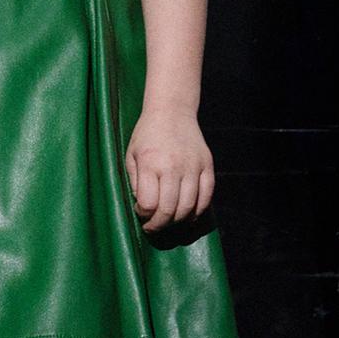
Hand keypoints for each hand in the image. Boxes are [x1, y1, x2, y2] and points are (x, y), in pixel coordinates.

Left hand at [125, 107, 214, 232]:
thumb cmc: (147, 135)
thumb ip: (135, 184)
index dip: (144, 216)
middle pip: (169, 210)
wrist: (172, 111)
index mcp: (150, 163)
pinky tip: (188, 214)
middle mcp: (173, 165)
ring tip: (169, 221)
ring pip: (189, 207)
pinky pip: (206, 197)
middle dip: (159, 225)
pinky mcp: (207, 165)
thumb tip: (144, 209)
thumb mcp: (131, 156)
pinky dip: (197, 211)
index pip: (148, 204)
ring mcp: (193, 166)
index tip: (141, 213)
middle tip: (154, 226)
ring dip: (177, 221)